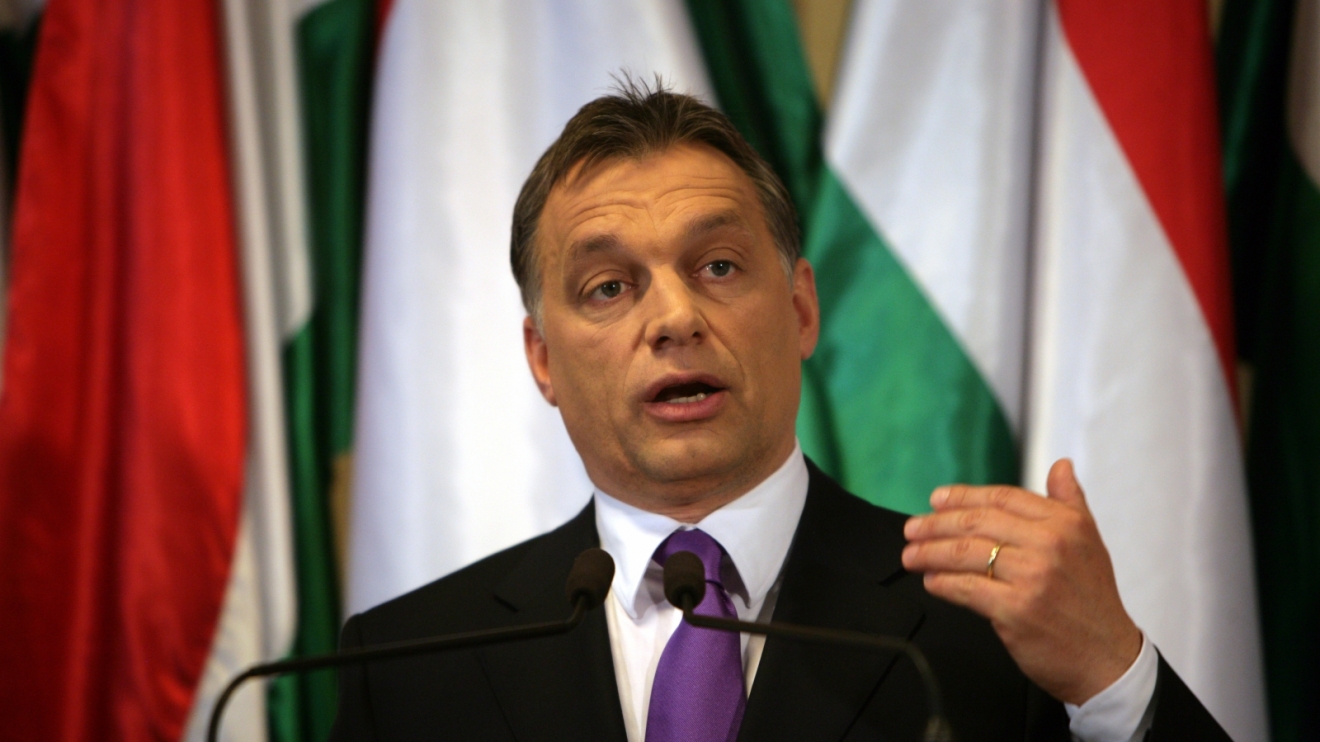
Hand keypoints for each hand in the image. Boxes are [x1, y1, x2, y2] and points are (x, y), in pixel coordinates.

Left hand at [901, 459, 1141, 704]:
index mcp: (1065, 524)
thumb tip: (1060, 466)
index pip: (1002, 498)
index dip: (963, 497)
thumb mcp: (1090, 542)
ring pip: (965, 554)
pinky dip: (942, 583)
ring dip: (930, 553)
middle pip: (977, 523)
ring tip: (911, 555)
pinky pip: (966, 588)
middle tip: (912, 529)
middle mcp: (1049, 545)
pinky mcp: (1015, 609)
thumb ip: (1070, 501)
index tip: (937, 500)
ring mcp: (1031, 577)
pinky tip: (931, 581)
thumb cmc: (1093, 601)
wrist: (1107, 657)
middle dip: (936, 524)